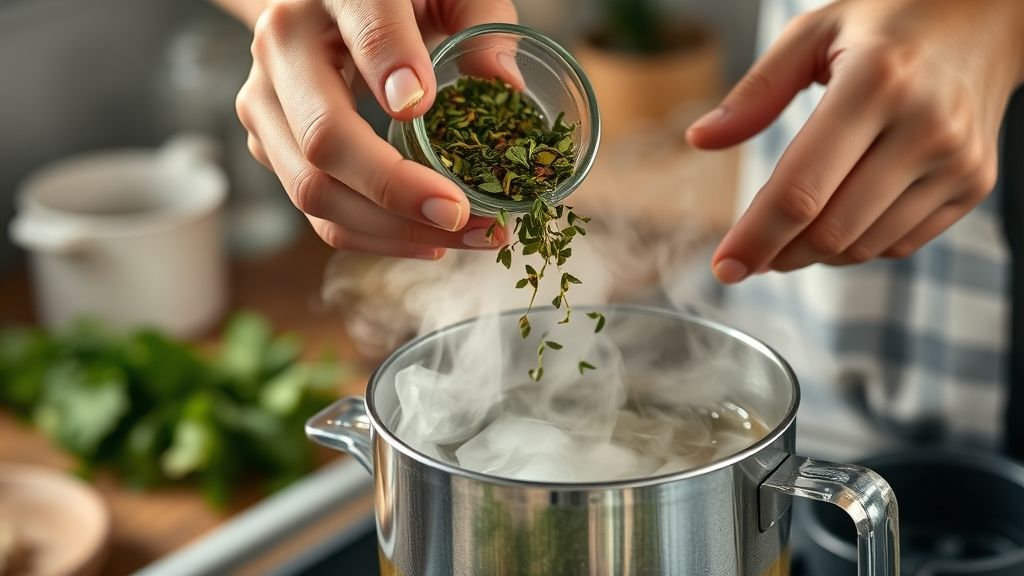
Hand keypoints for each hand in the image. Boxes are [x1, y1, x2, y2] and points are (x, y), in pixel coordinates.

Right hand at [235, 0, 517, 258]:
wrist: (330, 6)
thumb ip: (482, 19)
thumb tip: (503, 85)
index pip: (362, 21)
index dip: (389, 64)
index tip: (422, 107)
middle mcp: (283, 46)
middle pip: (324, 137)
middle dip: (396, 189)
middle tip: (463, 213)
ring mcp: (265, 102)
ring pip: (313, 190)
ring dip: (392, 230)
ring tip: (466, 235)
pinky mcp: (268, 145)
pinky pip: (317, 212)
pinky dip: (376, 237)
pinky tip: (431, 241)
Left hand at [687, 0, 1023, 282]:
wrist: (986, 16)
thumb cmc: (889, 21)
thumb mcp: (813, 34)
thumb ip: (756, 90)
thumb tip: (700, 139)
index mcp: (876, 82)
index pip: (801, 188)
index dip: (756, 238)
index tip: (724, 266)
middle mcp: (924, 125)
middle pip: (831, 229)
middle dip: (777, 254)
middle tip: (748, 255)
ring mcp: (956, 159)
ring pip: (864, 246)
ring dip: (814, 255)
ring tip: (788, 236)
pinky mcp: (974, 183)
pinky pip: (900, 244)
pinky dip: (858, 246)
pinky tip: (837, 223)